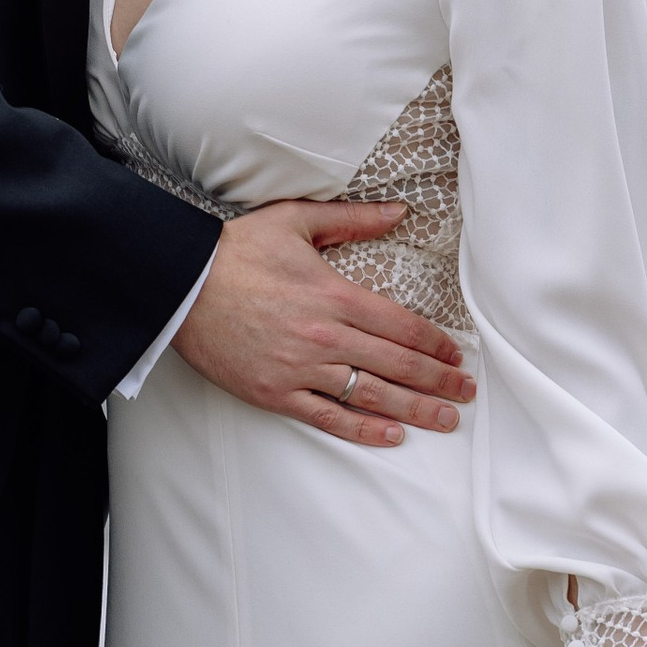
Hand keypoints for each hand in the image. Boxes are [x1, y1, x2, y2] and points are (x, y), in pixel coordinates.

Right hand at [173, 203, 474, 445]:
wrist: (181, 285)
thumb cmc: (236, 251)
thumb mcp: (296, 220)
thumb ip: (353, 219)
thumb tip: (397, 212)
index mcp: (335, 294)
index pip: (402, 326)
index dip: (436, 345)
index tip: (456, 356)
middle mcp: (324, 335)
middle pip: (397, 364)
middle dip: (438, 381)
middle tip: (465, 393)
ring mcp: (300, 368)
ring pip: (371, 395)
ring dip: (415, 410)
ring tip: (444, 420)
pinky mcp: (275, 392)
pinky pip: (328, 416)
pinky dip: (363, 429)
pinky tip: (391, 435)